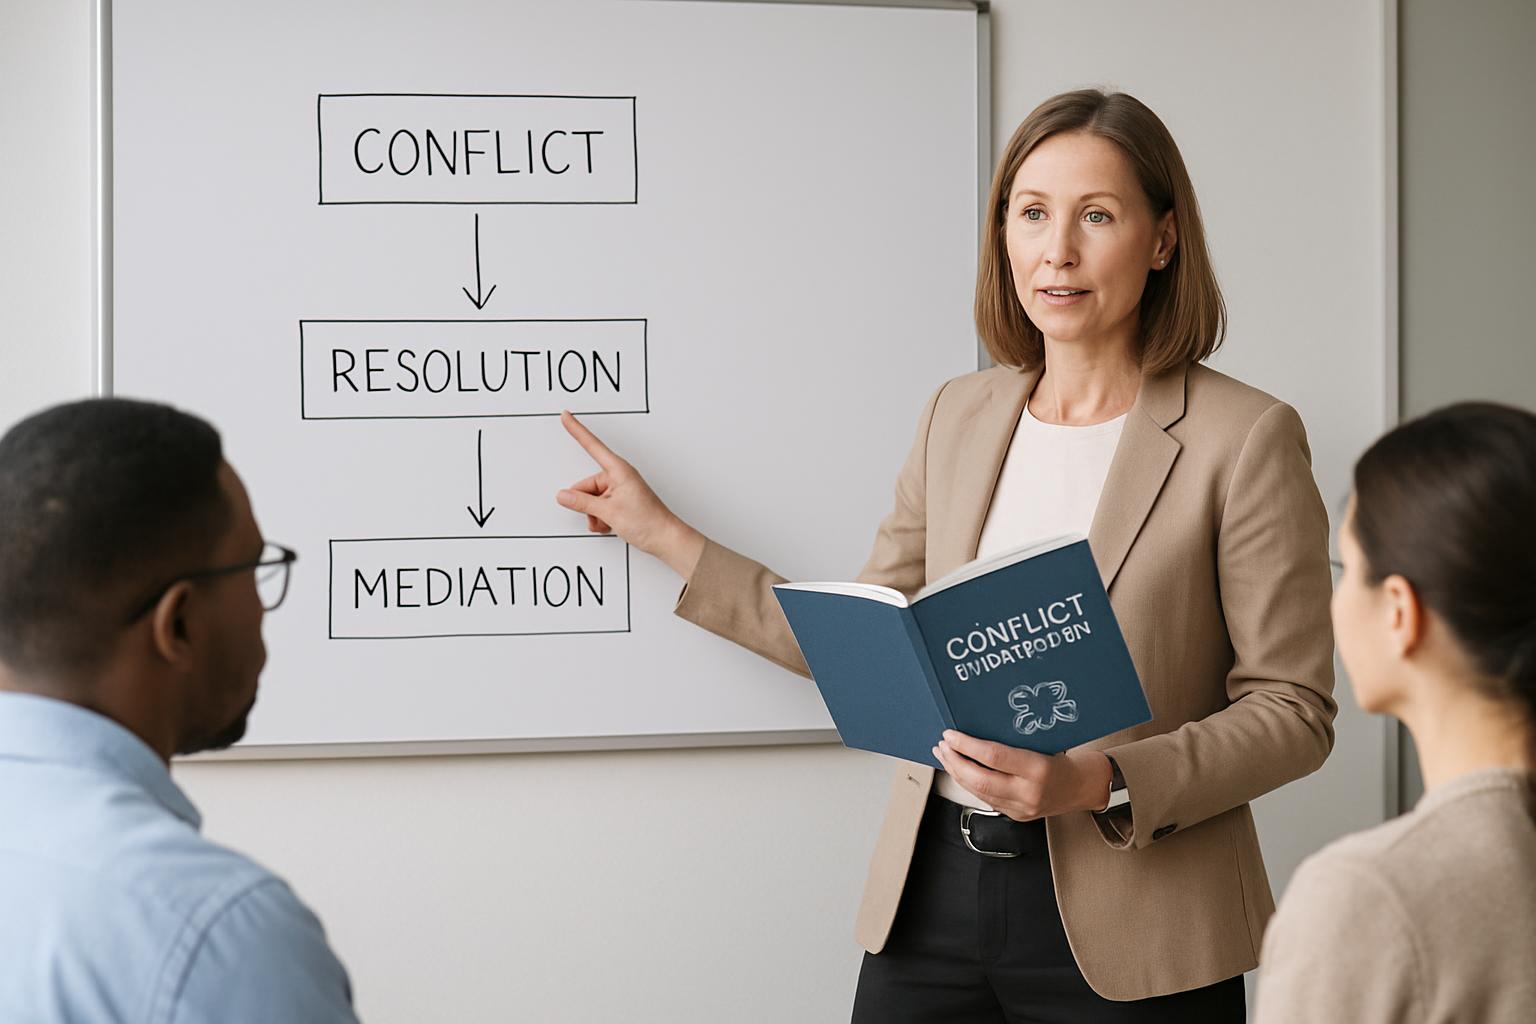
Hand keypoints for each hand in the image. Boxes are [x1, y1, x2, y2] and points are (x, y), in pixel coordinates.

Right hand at [555, 411, 705, 579]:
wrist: (665, 538)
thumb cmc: (648, 520)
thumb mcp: (608, 512)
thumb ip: (582, 503)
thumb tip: (563, 496)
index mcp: (618, 470)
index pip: (592, 446)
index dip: (577, 430)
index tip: (566, 416)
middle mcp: (619, 476)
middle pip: (587, 485)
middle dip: (587, 504)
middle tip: (599, 516)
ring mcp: (620, 489)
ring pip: (592, 499)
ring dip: (595, 514)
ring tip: (609, 522)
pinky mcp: (622, 501)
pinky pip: (601, 506)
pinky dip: (601, 518)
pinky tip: (611, 525)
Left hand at [933, 730, 1113, 821]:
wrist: (1085, 787)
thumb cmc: (1065, 759)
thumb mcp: (1043, 743)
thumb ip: (1012, 742)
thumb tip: (976, 728)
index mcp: (1038, 769)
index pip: (993, 757)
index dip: (967, 745)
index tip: (950, 734)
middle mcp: (1029, 792)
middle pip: (980, 780)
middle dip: (955, 761)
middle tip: (942, 745)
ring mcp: (1022, 808)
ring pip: (978, 792)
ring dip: (957, 773)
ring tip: (945, 756)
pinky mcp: (1017, 816)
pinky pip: (986, 799)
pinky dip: (969, 784)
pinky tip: (960, 771)